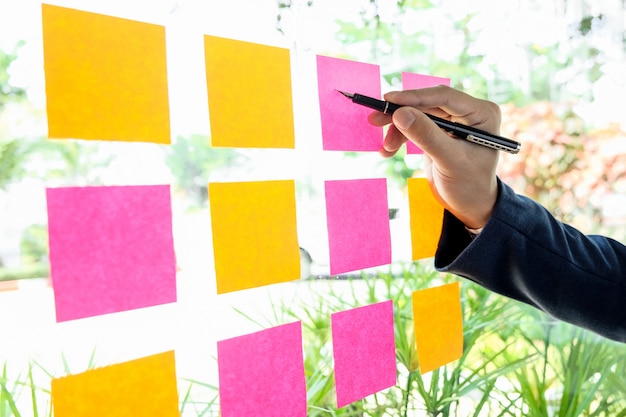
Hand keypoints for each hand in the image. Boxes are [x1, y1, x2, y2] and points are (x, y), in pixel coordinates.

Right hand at [368, 85, 499, 228]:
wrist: (470, 204)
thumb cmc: (469, 185)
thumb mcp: (448, 161)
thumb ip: (426, 136)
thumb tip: (400, 113)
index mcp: (481, 113)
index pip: (444, 97)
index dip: (414, 97)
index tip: (388, 100)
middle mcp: (468, 112)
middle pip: (427, 104)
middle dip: (401, 114)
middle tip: (375, 118)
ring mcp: (453, 121)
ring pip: (417, 114)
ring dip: (398, 129)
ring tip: (385, 147)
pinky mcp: (439, 131)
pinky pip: (415, 126)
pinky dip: (400, 136)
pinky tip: (389, 150)